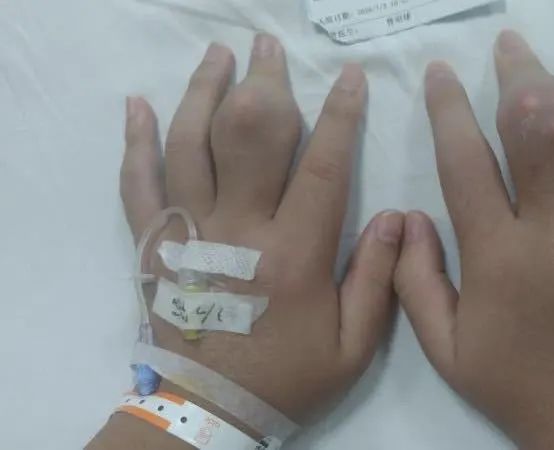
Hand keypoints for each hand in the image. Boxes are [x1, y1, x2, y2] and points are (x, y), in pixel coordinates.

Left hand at [121, 34, 402, 422]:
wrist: (211, 409)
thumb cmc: (288, 376)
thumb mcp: (353, 346)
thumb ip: (379, 280)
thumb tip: (398, 216)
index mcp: (295, 253)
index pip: (322, 166)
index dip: (339, 116)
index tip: (348, 77)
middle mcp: (240, 230)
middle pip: (249, 136)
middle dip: (264, 84)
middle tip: (268, 46)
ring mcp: (190, 232)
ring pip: (191, 145)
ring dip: (203, 92)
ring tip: (218, 55)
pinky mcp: (156, 243)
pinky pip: (138, 185)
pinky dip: (135, 143)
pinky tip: (138, 106)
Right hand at [395, 30, 553, 448]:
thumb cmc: (524, 390)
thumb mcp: (447, 351)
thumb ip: (413, 282)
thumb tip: (403, 215)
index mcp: (500, 261)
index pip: (465, 161)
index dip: (448, 107)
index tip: (443, 74)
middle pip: (545, 128)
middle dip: (523, 74)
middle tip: (513, 49)